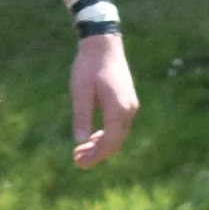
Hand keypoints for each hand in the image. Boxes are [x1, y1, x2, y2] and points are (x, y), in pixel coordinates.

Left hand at [68, 31, 134, 168]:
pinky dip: (106, 136)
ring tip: (81, 151)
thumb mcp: (80, 92)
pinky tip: (92, 137)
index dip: (95, 155)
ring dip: (101, 146)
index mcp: (118, 108)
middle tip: (77, 161)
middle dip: (97, 154)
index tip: (78, 163)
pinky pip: (119, 126)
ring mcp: (131, 106)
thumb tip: (80, 142)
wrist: (103, 46)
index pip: (110, 141)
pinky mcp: (127, 103)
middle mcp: (129, 110)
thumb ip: (82, 118)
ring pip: (118, 135)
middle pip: (116, 141)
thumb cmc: (88, 67)